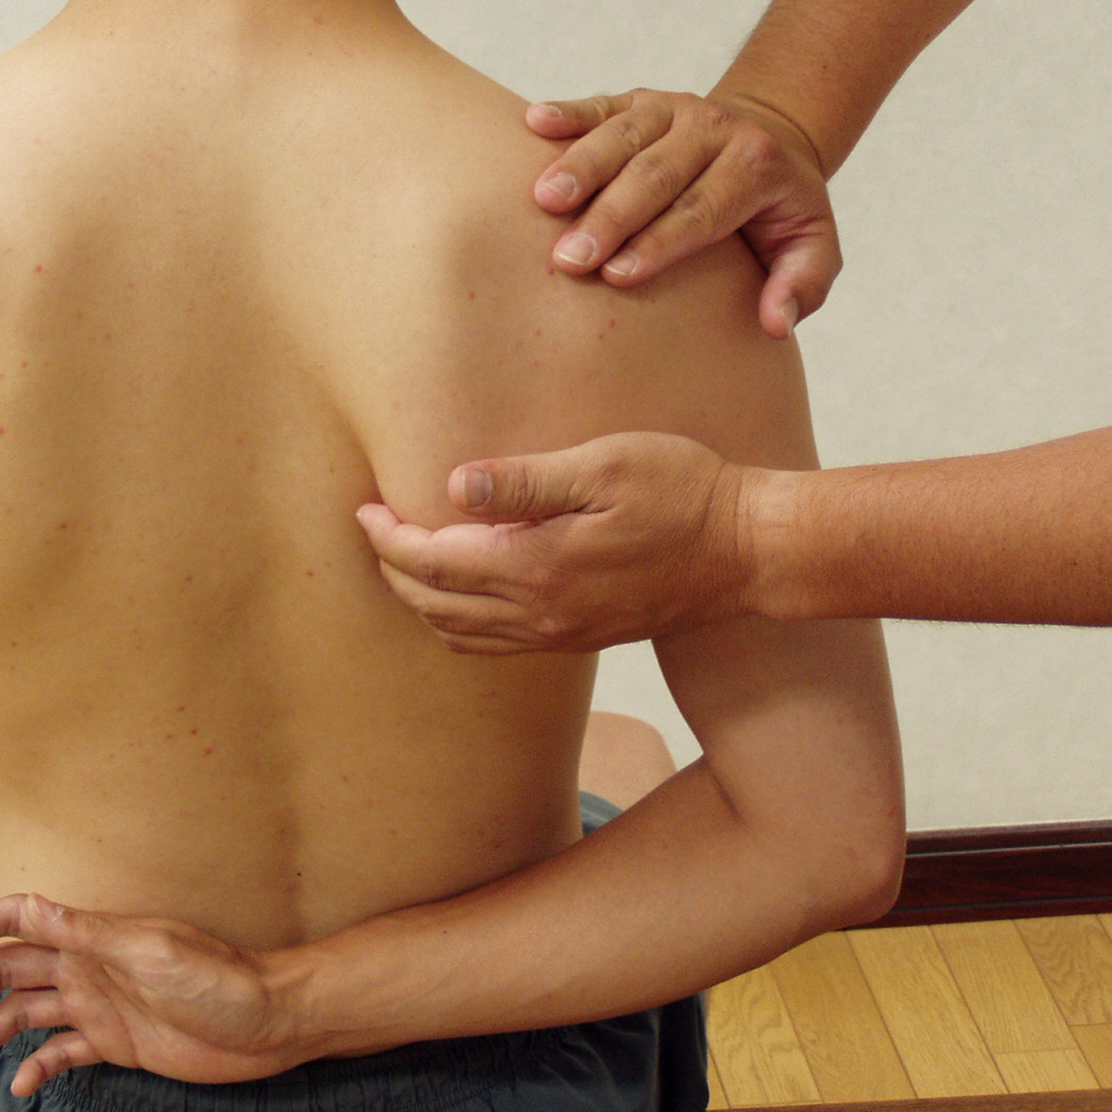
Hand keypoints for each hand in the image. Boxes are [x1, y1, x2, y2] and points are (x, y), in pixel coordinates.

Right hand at [0, 894, 313, 1091]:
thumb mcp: (151, 950)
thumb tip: (32, 907)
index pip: (21, 920)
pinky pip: (63, 1053)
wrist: (269, 1022)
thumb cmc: (219, 978)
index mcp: (94, 937)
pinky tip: (19, 1085)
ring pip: (27, 1015)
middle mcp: (90, 967)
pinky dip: (36, 1067)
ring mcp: (101, 1005)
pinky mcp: (117, 1043)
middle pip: (11, 972)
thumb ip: (89, 933)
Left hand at [356, 432, 754, 652]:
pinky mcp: (577, 639)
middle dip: (391, 569)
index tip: (363, 508)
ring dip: (419, 600)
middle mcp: (540, 613)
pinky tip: (458, 592)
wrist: (748, 553)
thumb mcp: (606, 466)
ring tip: (401, 559)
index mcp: (538, 567)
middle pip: (432, 605)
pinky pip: (493, 645)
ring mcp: (559, 633)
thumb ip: (526, 481)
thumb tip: (453, 489)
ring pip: (458, 634)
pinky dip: (456, 623)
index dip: (387, 538)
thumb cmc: (684, 493)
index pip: (431, 563)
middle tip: (372, 527)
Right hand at [528, 89, 839, 338]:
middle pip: (655, 174)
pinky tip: (532, 123)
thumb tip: (776, 323)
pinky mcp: (640, 100)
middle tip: (569, 258)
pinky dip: (566, 112)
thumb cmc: (779, 212)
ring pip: (623, 135)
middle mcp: (714, 129)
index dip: (659, 243)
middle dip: (609, 217)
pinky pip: (601, 104)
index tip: (617, 276)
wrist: (771, 140)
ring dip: (581, 166)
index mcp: (756, 166)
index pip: (701, 209)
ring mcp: (674, 109)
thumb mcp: (814, 247)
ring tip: (544, 200)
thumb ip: (804, 285)